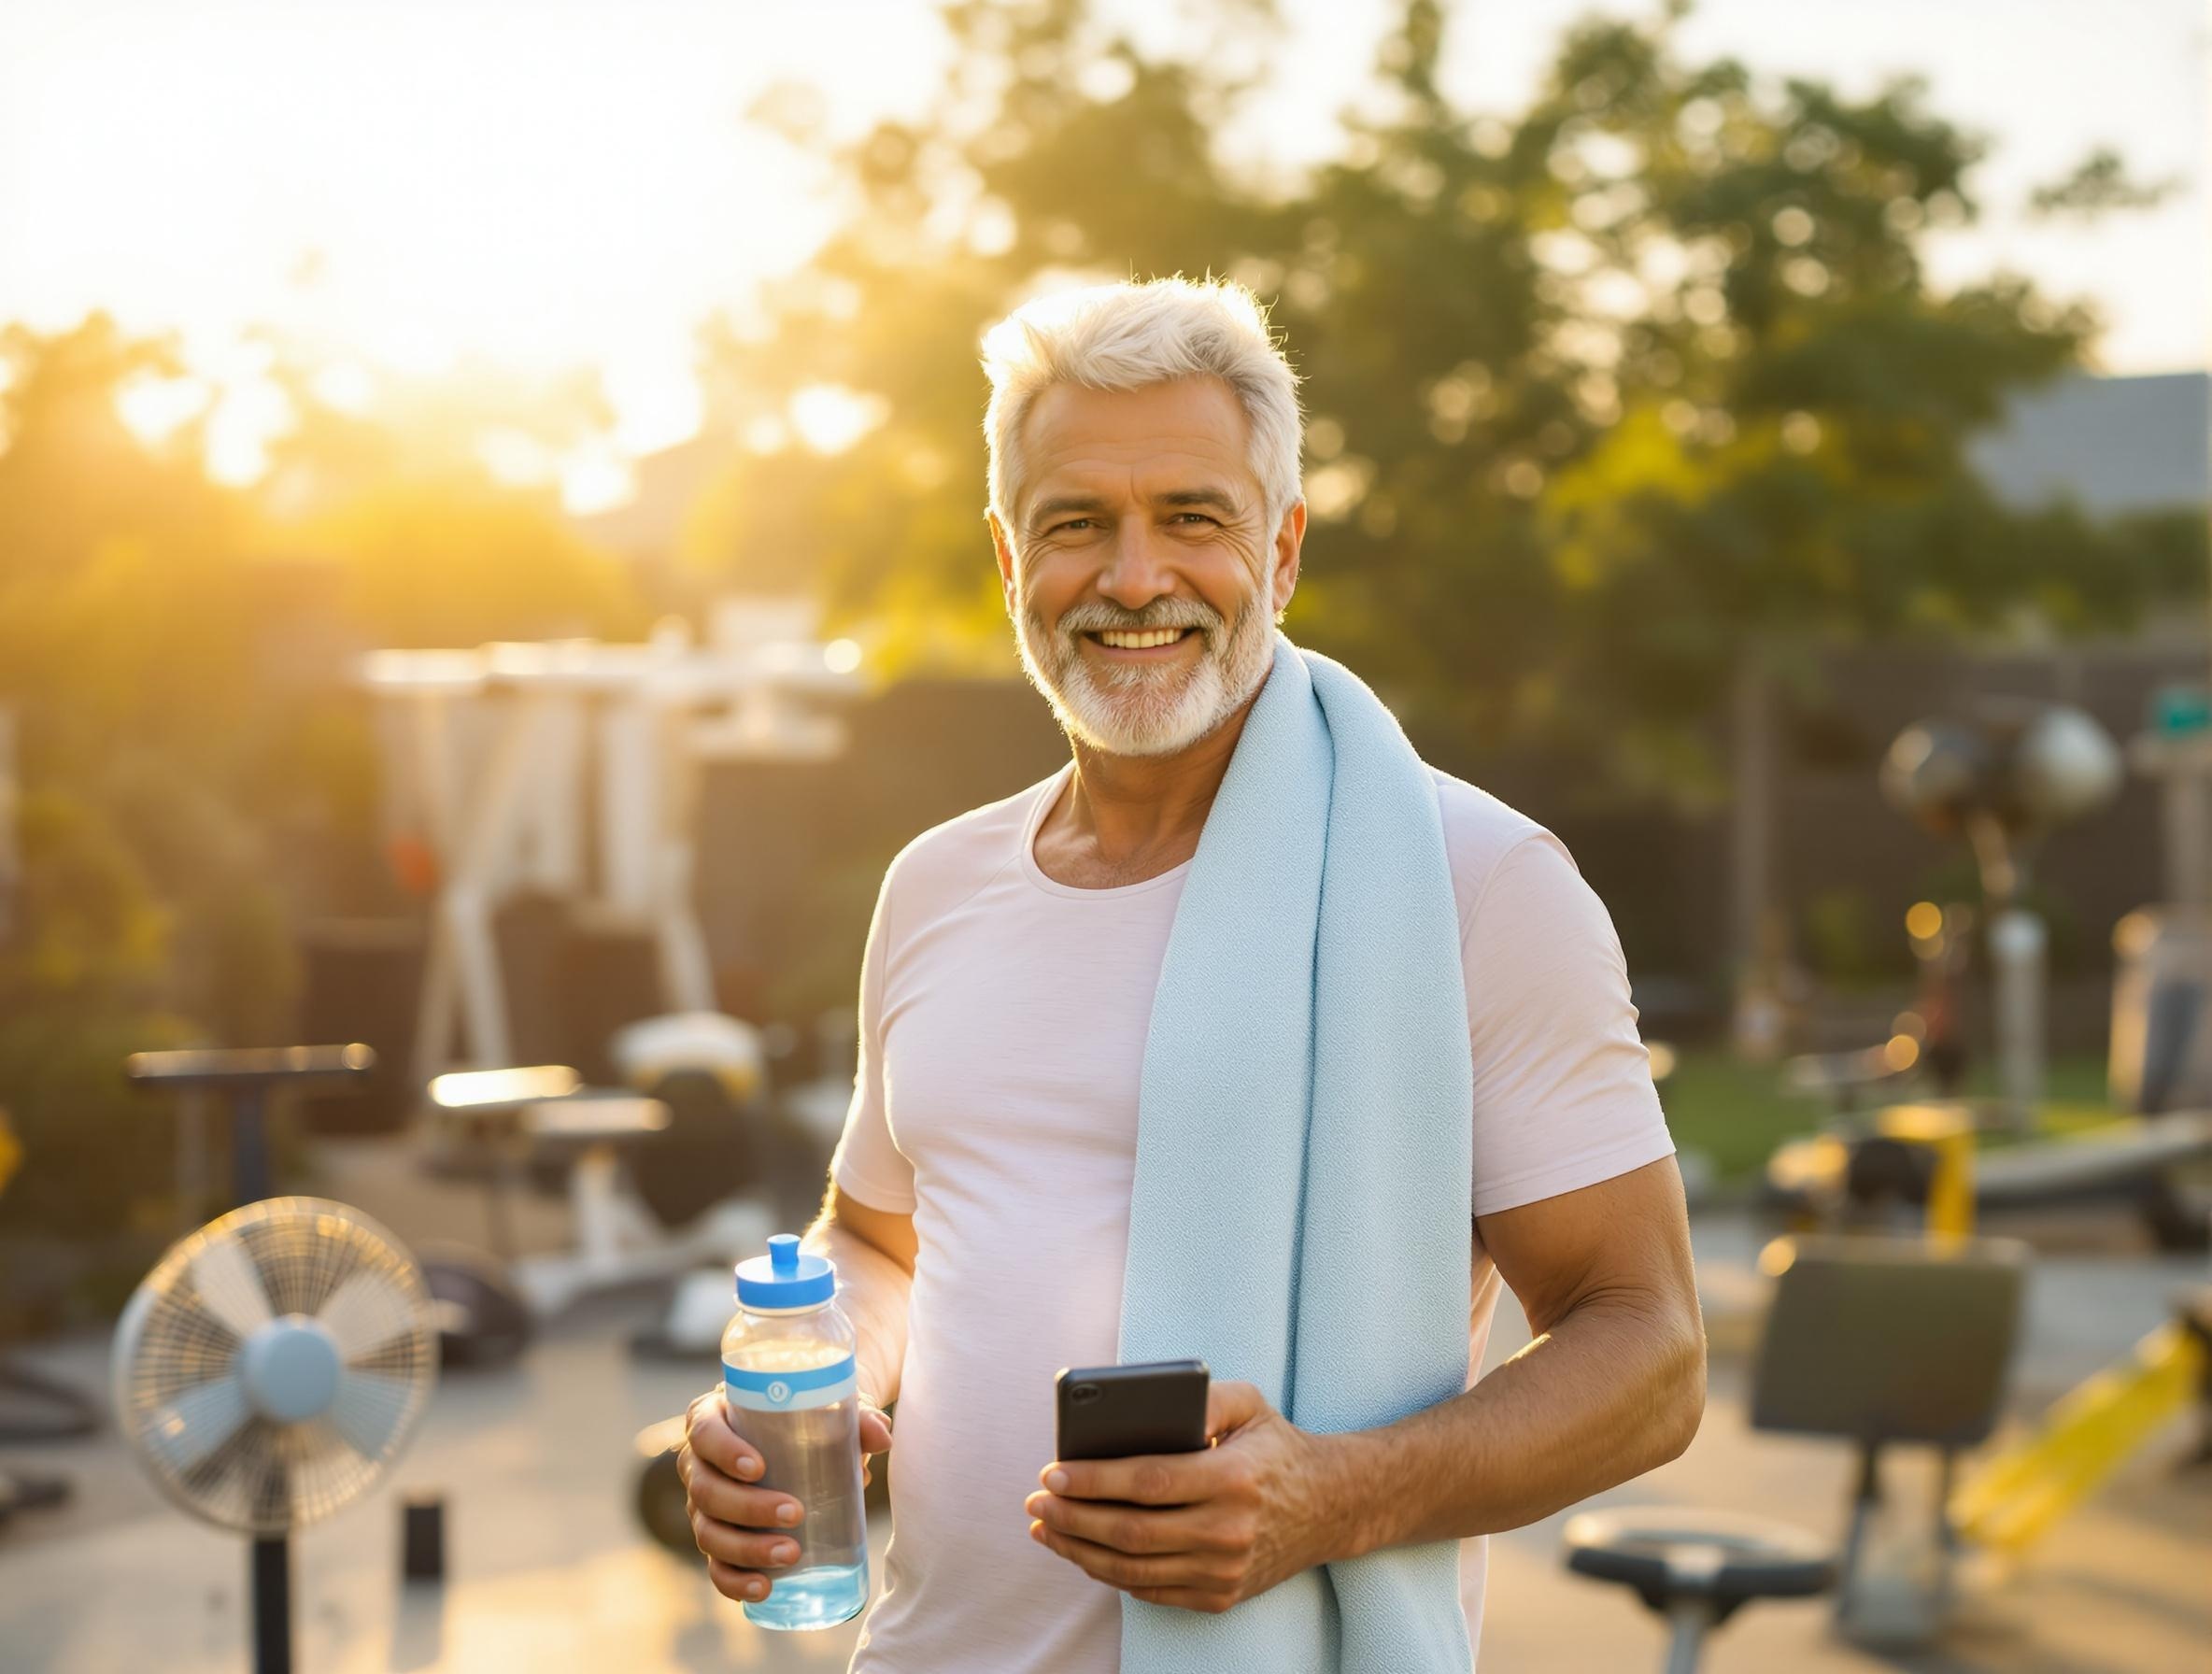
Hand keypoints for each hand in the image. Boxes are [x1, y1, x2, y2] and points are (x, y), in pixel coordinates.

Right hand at [680, 1386, 893, 1603]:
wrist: (798, 1439)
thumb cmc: (803, 1418)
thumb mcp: (824, 1410)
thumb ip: (856, 1418)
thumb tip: (883, 1435)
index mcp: (712, 1418)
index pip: (704, 1432)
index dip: (724, 1451)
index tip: (759, 1467)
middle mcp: (698, 1464)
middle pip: (706, 1490)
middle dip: (748, 1508)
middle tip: (794, 1513)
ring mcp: (702, 1506)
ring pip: (708, 1532)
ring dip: (747, 1549)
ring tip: (791, 1554)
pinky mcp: (716, 1539)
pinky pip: (715, 1567)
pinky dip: (735, 1581)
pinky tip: (764, 1588)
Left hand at [1025, 1380, 1352, 1614]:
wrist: (1329, 1506)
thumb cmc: (1274, 1446)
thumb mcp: (1248, 1403)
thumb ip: (1202, 1396)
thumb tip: (1140, 1405)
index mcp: (1232, 1478)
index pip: (1147, 1481)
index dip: (1093, 1480)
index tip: (1051, 1471)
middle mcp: (1228, 1530)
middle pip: (1130, 1531)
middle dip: (1072, 1517)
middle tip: (1035, 1501)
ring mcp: (1225, 1570)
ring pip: (1133, 1568)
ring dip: (1079, 1550)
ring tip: (1046, 1527)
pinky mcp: (1221, 1595)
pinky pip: (1151, 1590)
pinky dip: (1110, 1573)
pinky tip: (1083, 1551)